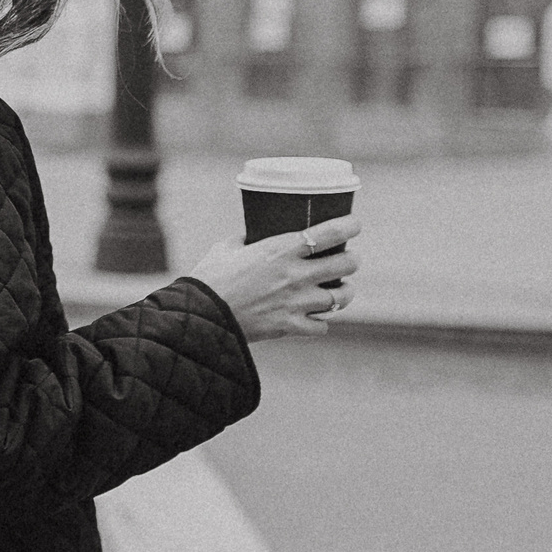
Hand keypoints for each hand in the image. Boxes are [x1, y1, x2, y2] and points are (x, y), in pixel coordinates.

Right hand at [182, 216, 360, 342]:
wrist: (198, 316)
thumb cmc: (208, 278)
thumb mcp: (225, 249)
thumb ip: (244, 241)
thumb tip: (252, 236)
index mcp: (280, 250)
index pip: (330, 233)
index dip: (349, 226)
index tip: (353, 224)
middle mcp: (295, 275)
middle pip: (346, 264)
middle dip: (351, 260)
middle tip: (346, 260)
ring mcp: (296, 303)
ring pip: (342, 297)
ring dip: (344, 292)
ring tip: (340, 290)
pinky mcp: (290, 327)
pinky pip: (322, 326)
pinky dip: (321, 321)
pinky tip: (315, 317)